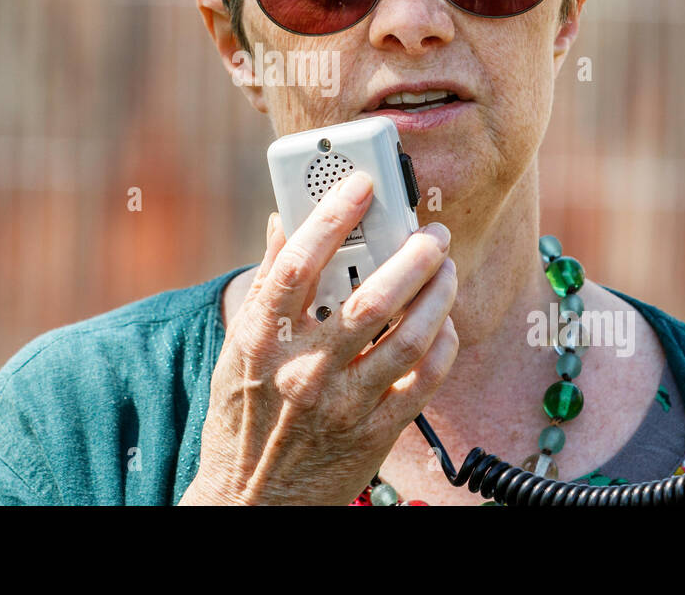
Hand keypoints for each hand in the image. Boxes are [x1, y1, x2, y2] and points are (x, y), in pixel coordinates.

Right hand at [179, 171, 457, 504]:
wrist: (249, 502)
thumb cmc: (241, 417)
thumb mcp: (238, 347)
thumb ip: (267, 283)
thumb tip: (282, 220)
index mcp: (262, 339)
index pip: (299, 263)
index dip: (333, 215)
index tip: (362, 183)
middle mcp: (302, 370)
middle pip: (370, 299)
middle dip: (411, 255)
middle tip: (430, 233)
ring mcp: (342, 404)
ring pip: (408, 339)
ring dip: (437, 295)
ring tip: (446, 269)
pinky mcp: (375, 434)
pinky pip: (425, 382)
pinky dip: (443, 344)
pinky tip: (444, 321)